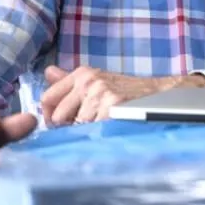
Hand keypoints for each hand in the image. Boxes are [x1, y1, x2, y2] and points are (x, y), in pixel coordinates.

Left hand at [41, 66, 204, 125]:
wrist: (158, 93)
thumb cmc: (125, 90)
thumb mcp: (96, 79)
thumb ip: (69, 79)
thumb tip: (47, 72)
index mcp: (81, 73)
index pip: (47, 97)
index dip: (48, 115)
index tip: (57, 123)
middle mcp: (88, 81)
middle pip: (57, 116)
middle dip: (66, 126)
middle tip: (84, 126)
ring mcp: (100, 94)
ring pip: (75, 126)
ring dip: (86, 130)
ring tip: (102, 123)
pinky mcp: (111, 107)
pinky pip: (92, 130)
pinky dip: (99, 132)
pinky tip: (110, 125)